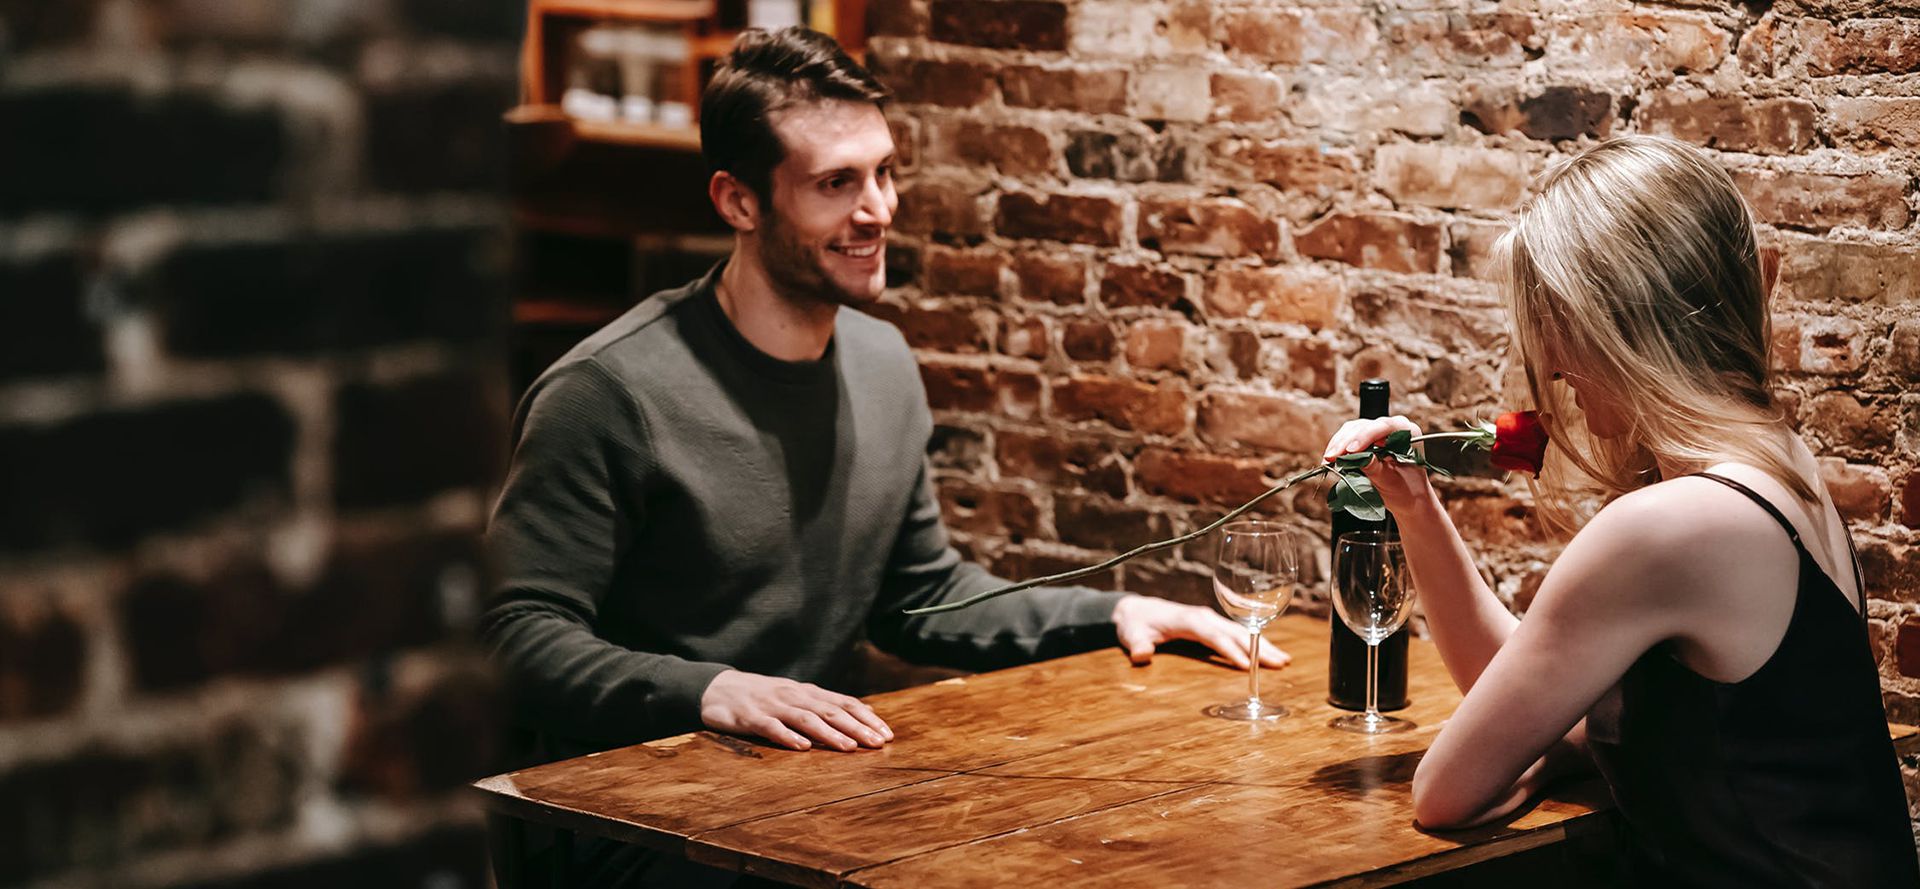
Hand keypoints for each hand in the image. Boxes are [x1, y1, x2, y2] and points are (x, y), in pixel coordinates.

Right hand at [699, 670, 892, 751]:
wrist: (716, 688)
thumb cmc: (762, 696)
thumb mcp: (796, 697)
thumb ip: (826, 705)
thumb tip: (865, 714)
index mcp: (806, 692)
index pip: (843, 703)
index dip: (866, 718)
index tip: (886, 734)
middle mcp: (793, 696)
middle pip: (830, 711)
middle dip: (856, 727)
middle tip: (878, 743)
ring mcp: (772, 706)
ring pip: (806, 718)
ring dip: (829, 733)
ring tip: (849, 747)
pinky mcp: (750, 718)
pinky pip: (772, 727)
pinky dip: (788, 736)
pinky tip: (803, 748)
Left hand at [1111, 594, 1291, 668]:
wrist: (1136, 610)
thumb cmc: (1135, 624)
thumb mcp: (1131, 634)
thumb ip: (1137, 645)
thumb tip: (1141, 656)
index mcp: (1188, 619)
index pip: (1213, 635)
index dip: (1229, 649)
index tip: (1246, 665)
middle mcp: (1204, 616)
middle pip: (1235, 631)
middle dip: (1258, 647)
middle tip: (1280, 663)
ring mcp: (1210, 619)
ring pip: (1241, 631)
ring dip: (1263, 645)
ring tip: (1284, 660)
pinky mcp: (1212, 624)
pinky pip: (1238, 633)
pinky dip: (1256, 643)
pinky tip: (1271, 654)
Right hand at [1323, 415, 1434, 513]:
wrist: (1406, 496)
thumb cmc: (1406, 489)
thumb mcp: (1391, 481)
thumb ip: (1376, 468)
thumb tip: (1359, 458)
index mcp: (1407, 432)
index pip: (1384, 427)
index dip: (1365, 437)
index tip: (1350, 451)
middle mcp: (1393, 426)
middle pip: (1364, 426)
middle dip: (1346, 442)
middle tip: (1331, 458)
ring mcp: (1378, 430)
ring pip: (1353, 429)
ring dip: (1338, 444)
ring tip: (1328, 460)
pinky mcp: (1365, 437)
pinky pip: (1348, 436)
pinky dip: (1338, 447)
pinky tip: (1330, 458)